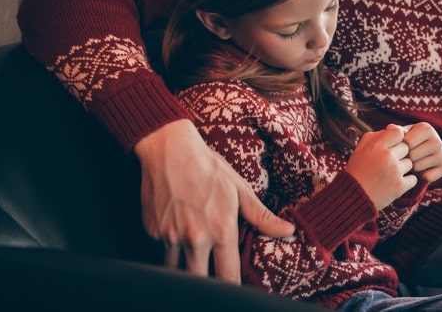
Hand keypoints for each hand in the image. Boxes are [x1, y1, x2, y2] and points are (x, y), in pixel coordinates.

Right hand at [134, 119, 294, 281]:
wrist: (169, 149)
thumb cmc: (208, 167)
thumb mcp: (239, 189)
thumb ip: (262, 216)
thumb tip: (289, 231)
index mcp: (221, 229)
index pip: (228, 278)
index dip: (232, 289)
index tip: (235, 293)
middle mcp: (195, 238)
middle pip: (200, 282)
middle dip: (207, 285)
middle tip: (213, 281)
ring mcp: (170, 237)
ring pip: (176, 272)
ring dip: (185, 271)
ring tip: (194, 263)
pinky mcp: (152, 233)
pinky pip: (160, 254)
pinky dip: (169, 253)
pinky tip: (177, 238)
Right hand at [345, 124, 417, 208]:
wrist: (352, 197)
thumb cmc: (357, 171)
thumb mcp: (360, 149)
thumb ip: (375, 136)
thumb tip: (392, 128)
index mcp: (376, 145)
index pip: (398, 132)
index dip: (397, 138)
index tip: (391, 145)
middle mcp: (387, 156)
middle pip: (406, 148)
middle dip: (399, 154)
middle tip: (387, 163)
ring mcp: (395, 171)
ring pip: (410, 163)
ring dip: (402, 168)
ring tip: (388, 174)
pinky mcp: (400, 186)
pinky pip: (413, 178)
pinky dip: (406, 181)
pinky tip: (394, 183)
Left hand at [400, 122, 441, 182]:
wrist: (419, 155)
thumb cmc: (406, 143)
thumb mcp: (400, 135)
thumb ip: (394, 132)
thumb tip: (391, 128)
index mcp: (426, 128)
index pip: (406, 142)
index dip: (399, 147)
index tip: (400, 147)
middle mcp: (437, 140)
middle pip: (412, 155)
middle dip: (405, 158)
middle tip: (406, 157)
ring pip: (418, 167)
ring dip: (411, 168)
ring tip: (412, 162)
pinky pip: (427, 177)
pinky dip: (420, 176)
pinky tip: (420, 170)